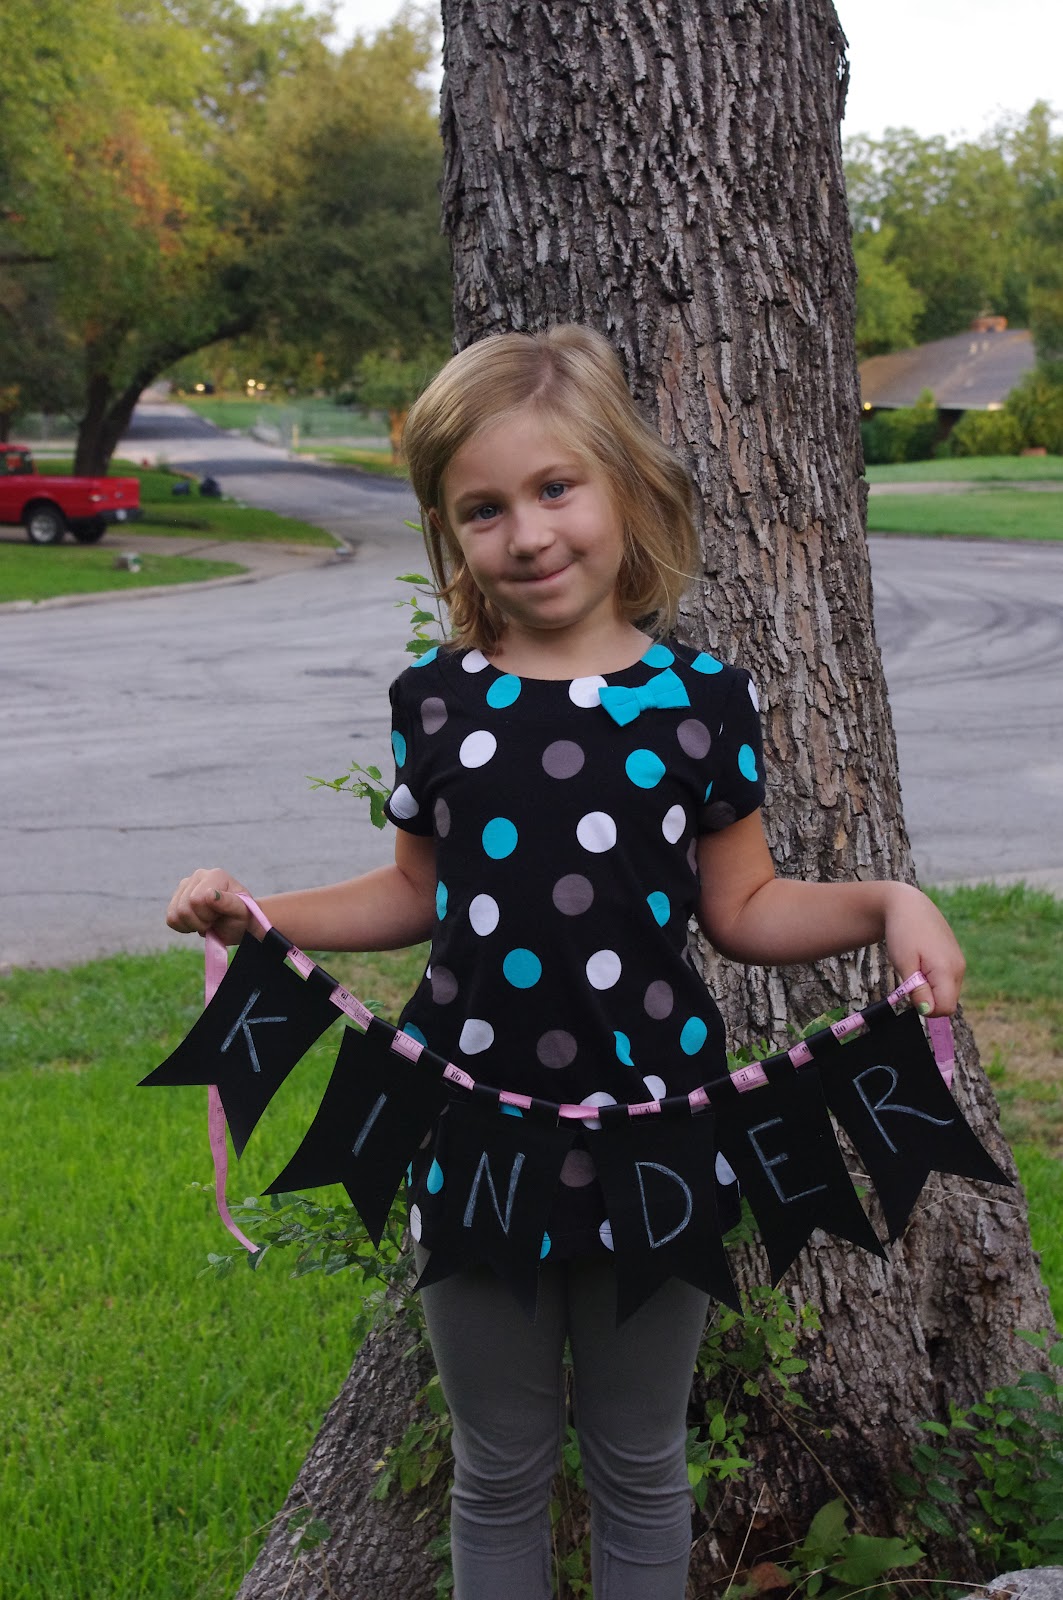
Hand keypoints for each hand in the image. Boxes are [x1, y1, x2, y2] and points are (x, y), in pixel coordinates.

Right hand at [166, 867, 254, 944]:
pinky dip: (184, 927)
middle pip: (184, 908)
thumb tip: (210, 894)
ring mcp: (185, 885)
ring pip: (175, 914)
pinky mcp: (177, 898)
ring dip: (192, 925)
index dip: (207, 915)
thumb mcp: (241, 912)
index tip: (221, 915)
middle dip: (200, 922)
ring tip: (207, 921)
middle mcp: (198, 875)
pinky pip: (170, 919)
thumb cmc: (242, 916)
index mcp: (216, 875)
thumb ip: (228, 902)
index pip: (196, 900)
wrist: (237, 923)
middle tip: (214, 920)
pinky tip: (197, 922)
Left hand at [883, 883, 965, 1015]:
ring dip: (930, 989)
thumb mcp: (904, 964)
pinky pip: (946, 982)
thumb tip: (927, 1011)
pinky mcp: (956, 960)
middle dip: (928, 998)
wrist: (908, 905)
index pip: (945, 1009)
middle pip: (947, 1003)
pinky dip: (933, 980)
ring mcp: (959, 963)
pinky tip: (922, 962)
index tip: (910, 990)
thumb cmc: (903, 932)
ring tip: (916, 966)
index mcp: (948, 970)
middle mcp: (959, 968)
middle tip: (911, 976)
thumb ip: (917, 990)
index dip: (925, 1008)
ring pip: (946, 992)